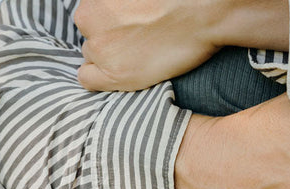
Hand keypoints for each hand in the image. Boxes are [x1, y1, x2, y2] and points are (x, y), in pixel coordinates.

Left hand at [76, 0, 288, 91]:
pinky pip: (87, 79)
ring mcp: (98, 47)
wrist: (201, 15)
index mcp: (94, 0)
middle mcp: (89, 19)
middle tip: (135, 39)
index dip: (109, 23)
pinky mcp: (111, 73)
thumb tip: (119, 20)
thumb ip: (115, 4)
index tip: (127, 27)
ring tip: (138, 53)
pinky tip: (122, 72)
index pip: (90, 16)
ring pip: (91, 55)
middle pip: (89, 35)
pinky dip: (100, 78)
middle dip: (107, 39)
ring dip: (108, 57)